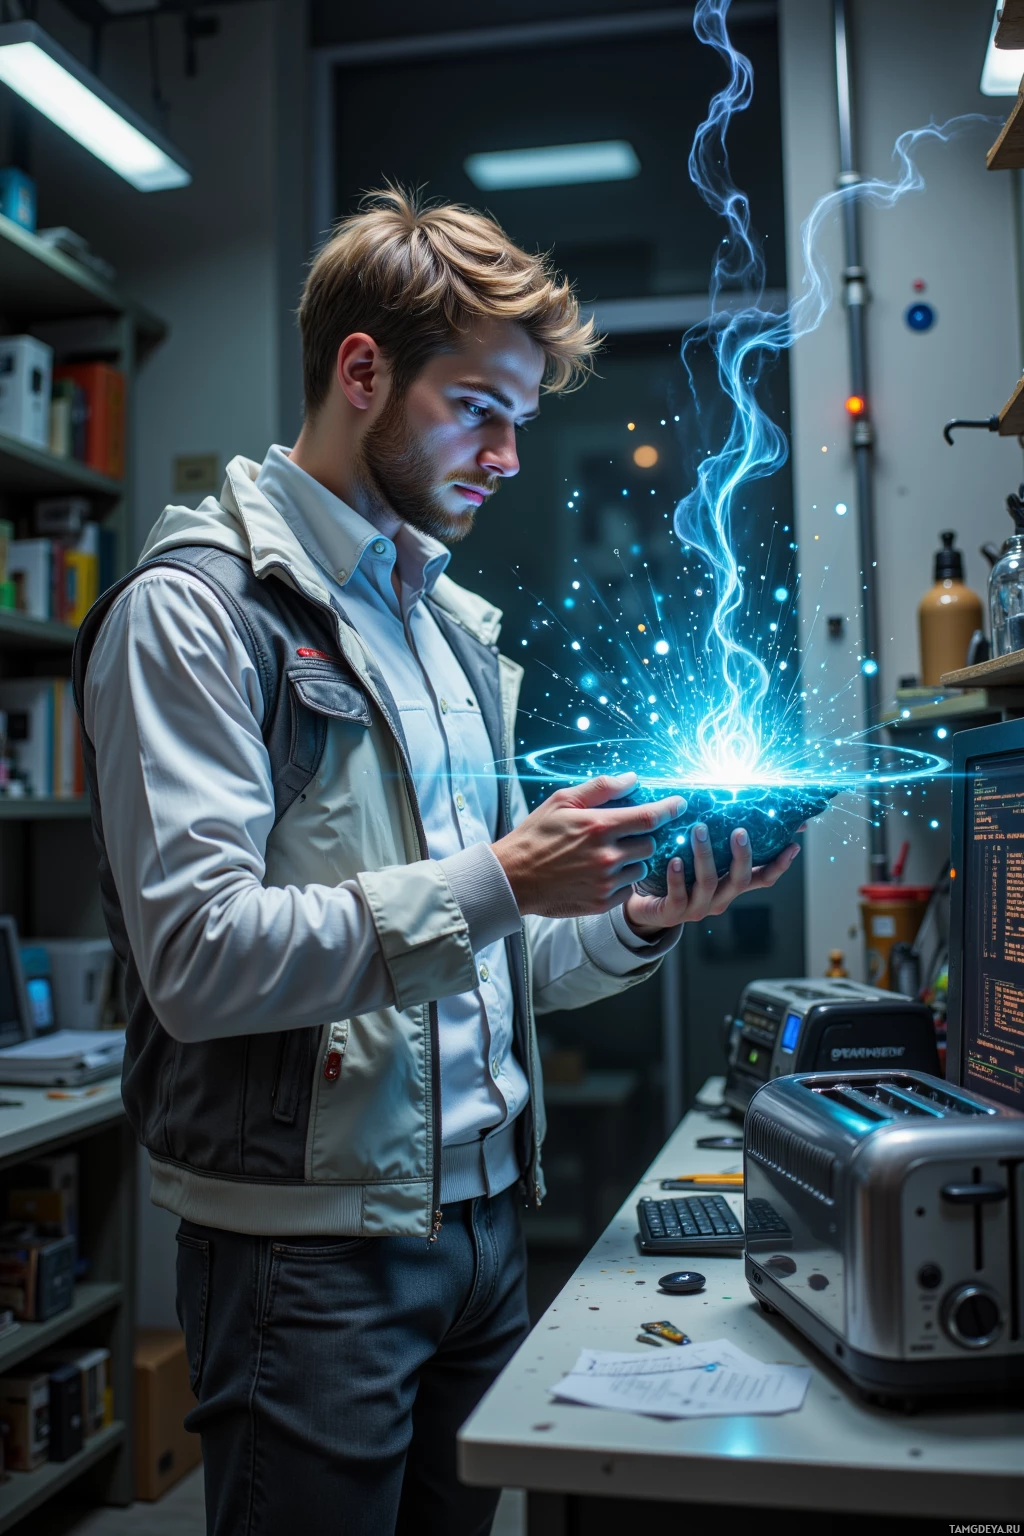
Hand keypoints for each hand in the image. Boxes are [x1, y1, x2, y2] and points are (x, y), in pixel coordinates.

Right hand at [492, 773, 684, 917]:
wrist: (512, 878)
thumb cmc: (536, 835)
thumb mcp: (561, 801)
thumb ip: (600, 788)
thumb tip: (633, 779)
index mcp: (599, 826)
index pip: (650, 816)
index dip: (670, 808)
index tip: (681, 804)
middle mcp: (607, 855)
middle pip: (650, 844)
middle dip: (642, 837)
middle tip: (621, 835)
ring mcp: (606, 882)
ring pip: (641, 868)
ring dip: (631, 861)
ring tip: (604, 857)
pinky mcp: (602, 903)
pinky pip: (628, 890)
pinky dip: (621, 882)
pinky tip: (599, 875)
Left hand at [623, 823, 800, 938]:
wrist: (646, 906)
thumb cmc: (679, 875)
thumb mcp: (704, 858)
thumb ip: (723, 842)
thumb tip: (748, 812)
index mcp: (730, 886)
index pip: (762, 878)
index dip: (779, 865)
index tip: (792, 845)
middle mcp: (719, 899)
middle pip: (740, 880)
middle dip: (741, 855)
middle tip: (739, 831)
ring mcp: (697, 908)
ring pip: (708, 884)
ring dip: (705, 856)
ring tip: (699, 830)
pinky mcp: (672, 913)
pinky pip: (678, 896)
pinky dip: (678, 878)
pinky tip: (675, 860)